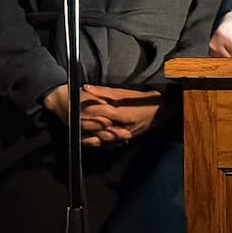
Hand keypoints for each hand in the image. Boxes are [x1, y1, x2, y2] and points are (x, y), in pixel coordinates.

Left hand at [42, 84, 163, 145]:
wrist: (160, 111)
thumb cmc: (143, 100)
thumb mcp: (124, 93)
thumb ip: (104, 92)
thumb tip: (86, 88)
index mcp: (121, 114)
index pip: (99, 114)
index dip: (86, 112)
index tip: (74, 108)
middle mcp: (121, 127)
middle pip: (97, 130)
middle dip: (84, 127)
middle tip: (71, 124)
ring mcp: (123, 135)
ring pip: (101, 140)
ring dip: (89, 138)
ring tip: (77, 135)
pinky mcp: (125, 139)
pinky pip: (109, 144)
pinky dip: (99, 143)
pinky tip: (90, 141)